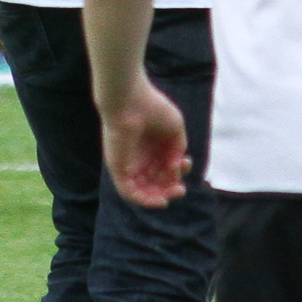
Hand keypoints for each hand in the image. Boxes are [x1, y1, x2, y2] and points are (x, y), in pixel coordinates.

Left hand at [101, 80, 192, 207]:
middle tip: (180, 189)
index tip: (184, 162)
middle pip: (155, 182)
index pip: (165, 168)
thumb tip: (176, 167)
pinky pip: (129, 192)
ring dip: (159, 196)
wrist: (130, 100)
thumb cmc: (152, 108)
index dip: (177, 172)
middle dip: (170, 188)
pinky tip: (160, 201)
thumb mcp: (175, 128)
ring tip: (173, 193)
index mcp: (152, 146)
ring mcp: (127, 163)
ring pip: (143, 190)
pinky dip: (144, 200)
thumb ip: (178, 148)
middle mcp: (139, 156)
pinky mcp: (118, 168)